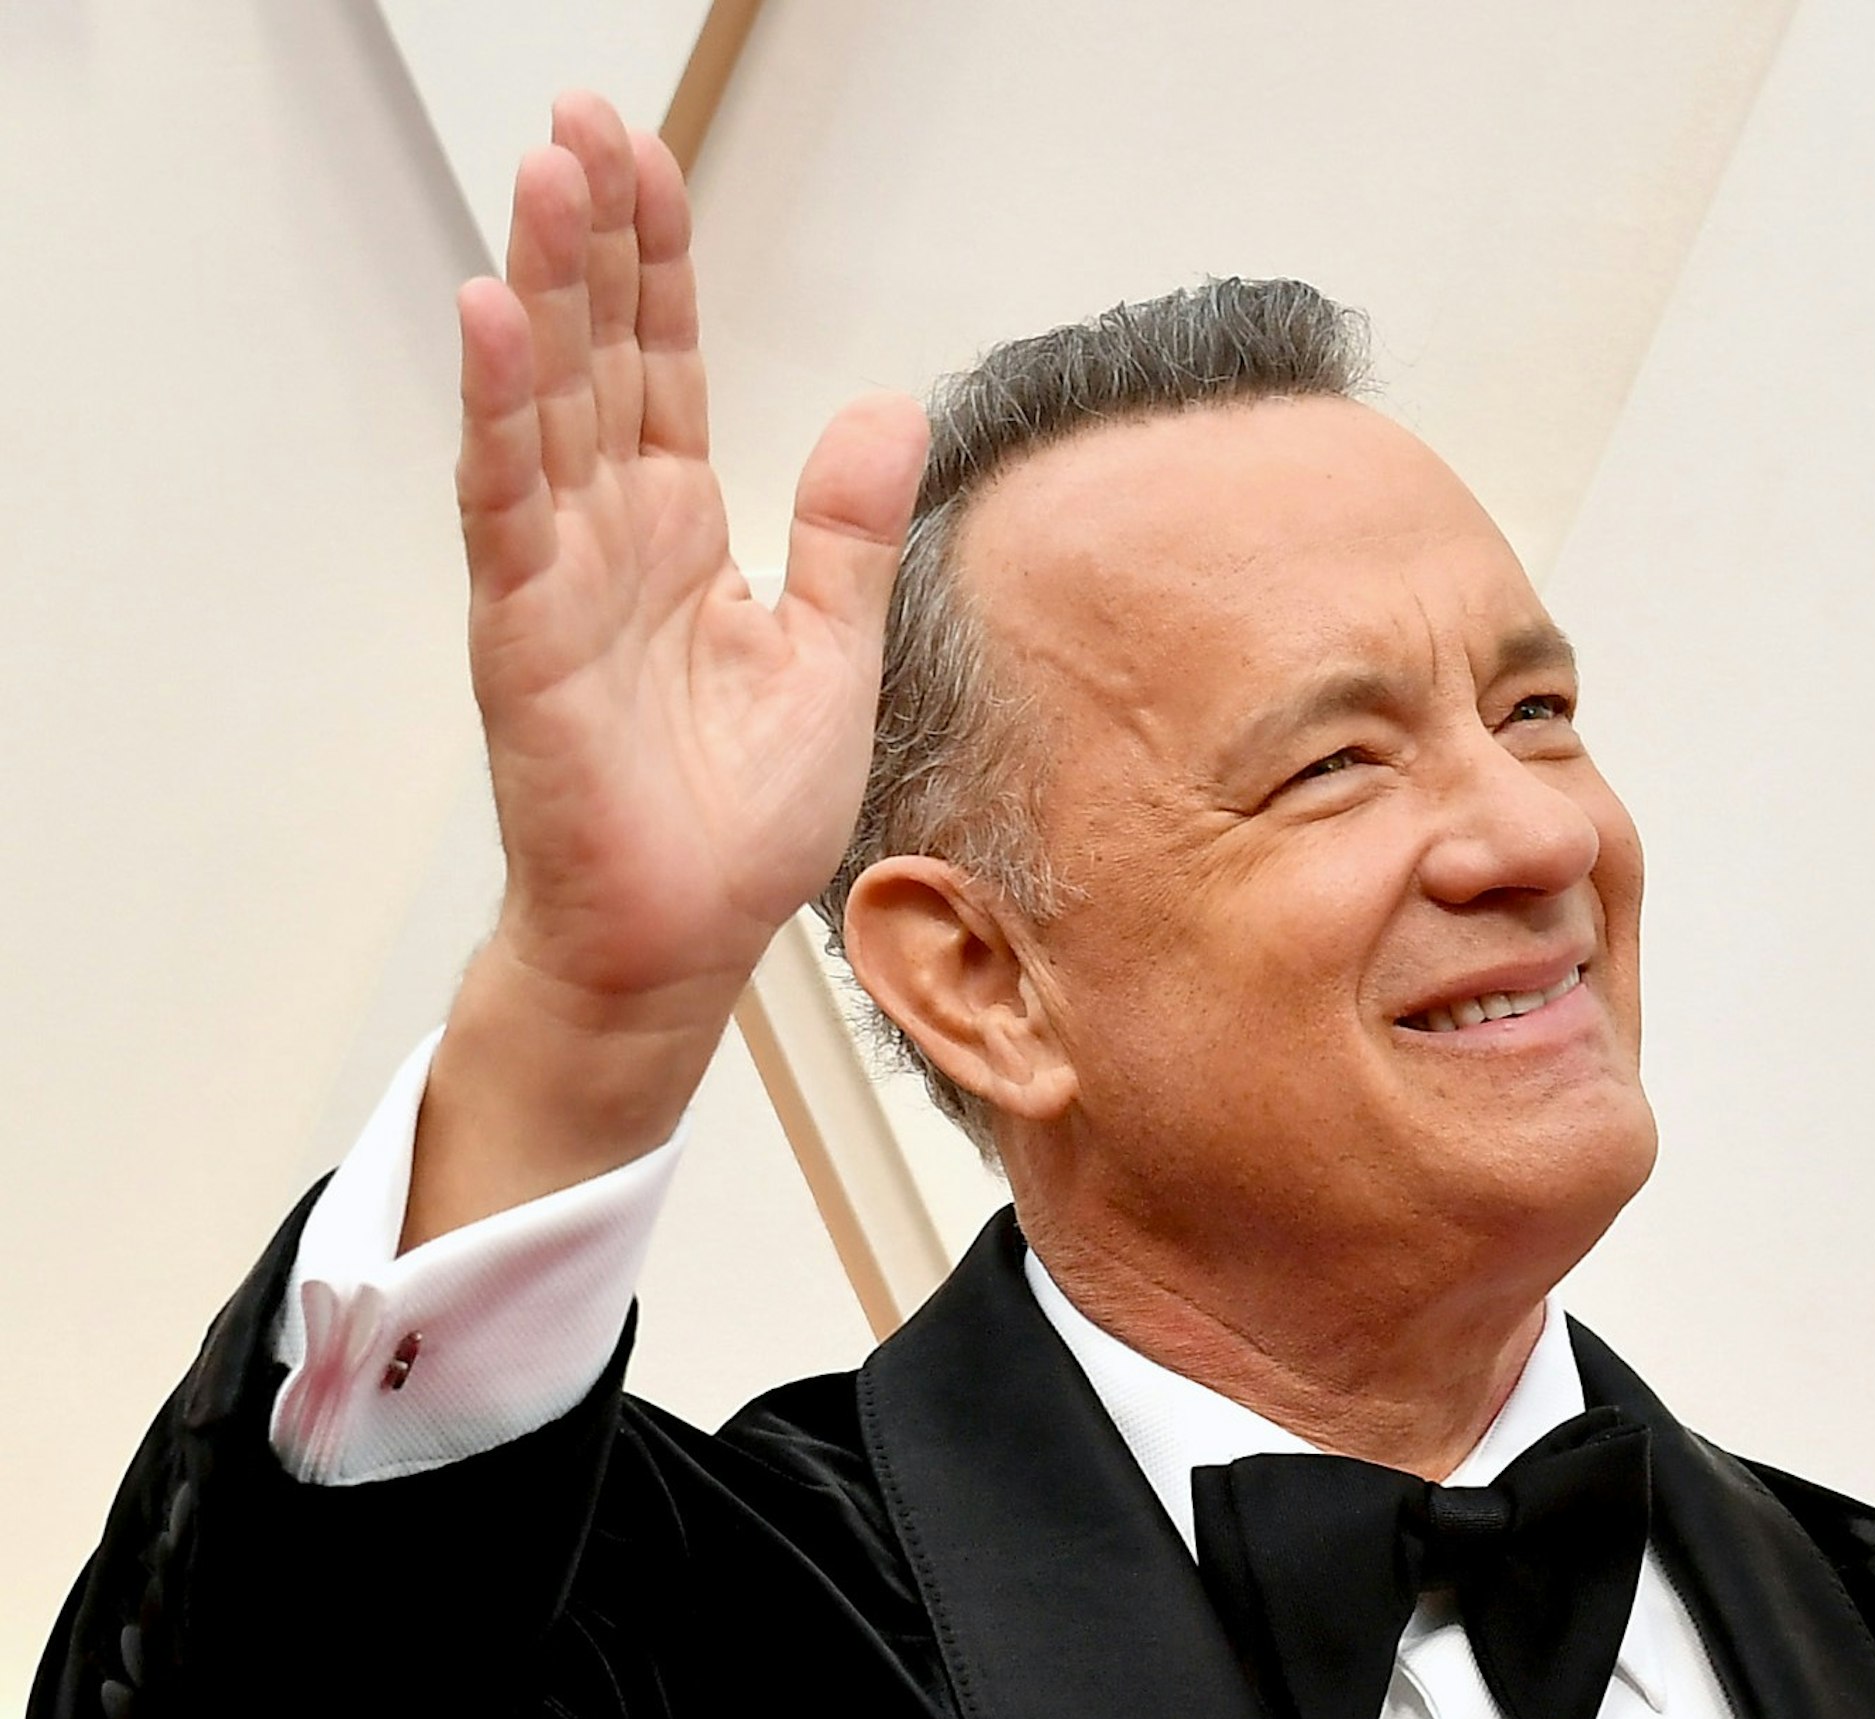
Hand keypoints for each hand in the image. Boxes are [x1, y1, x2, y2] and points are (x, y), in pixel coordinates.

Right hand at [410, 92, 923, 1244]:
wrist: (680, 945)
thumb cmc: (734, 825)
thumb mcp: (834, 655)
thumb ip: (847, 533)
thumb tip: (886, 413)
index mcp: (678, 533)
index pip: (661, 367)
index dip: (658, 265)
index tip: (651, 164)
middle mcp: (606, 537)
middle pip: (593, 354)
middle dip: (592, 238)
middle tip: (588, 123)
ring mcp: (556, 577)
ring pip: (544, 401)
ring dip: (543, 287)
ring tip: (546, 178)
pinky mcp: (526, 632)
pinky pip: (507, 503)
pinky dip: (499, 411)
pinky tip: (495, 321)